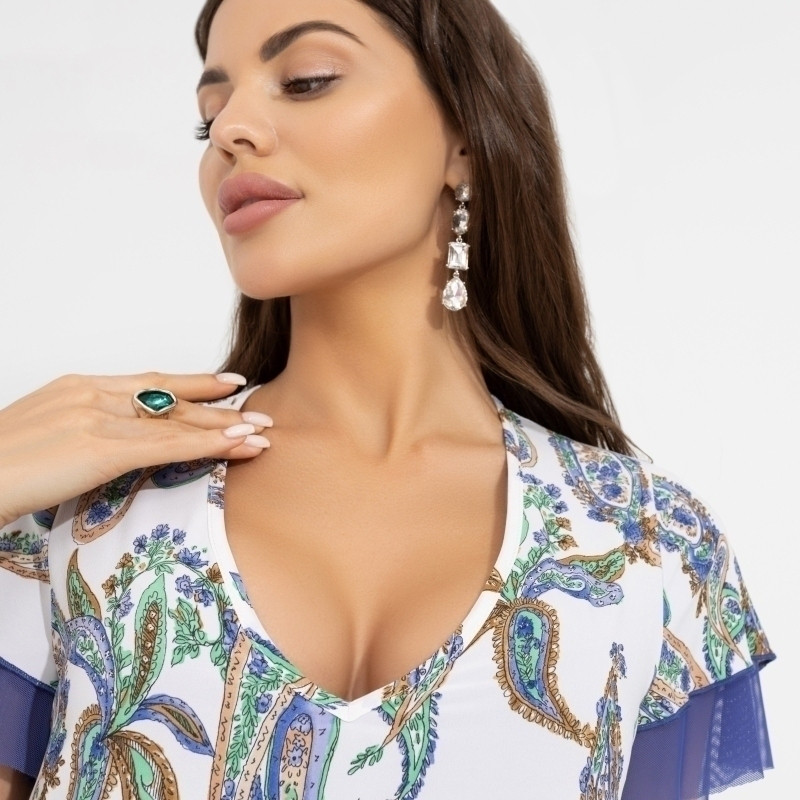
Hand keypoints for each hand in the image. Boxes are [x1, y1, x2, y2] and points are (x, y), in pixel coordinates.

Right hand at [0, 372, 270, 526]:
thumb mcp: (45, 440)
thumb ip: (83, 435)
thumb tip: (110, 450)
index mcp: (77, 388)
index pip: (148, 384)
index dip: (190, 386)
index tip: (224, 385)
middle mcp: (92, 394)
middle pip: (169, 399)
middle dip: (217, 406)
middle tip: (256, 410)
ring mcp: (96, 417)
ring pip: (175, 421)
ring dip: (222, 428)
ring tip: (260, 432)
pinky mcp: (98, 447)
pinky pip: (167, 445)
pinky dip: (207, 445)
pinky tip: (235, 446)